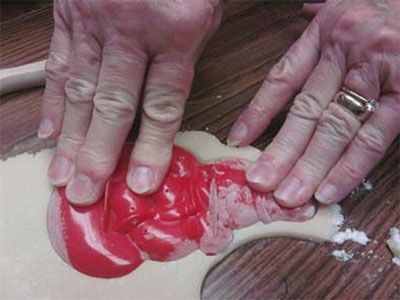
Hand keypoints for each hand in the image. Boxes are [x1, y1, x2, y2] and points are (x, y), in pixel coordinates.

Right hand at [39, 0, 221, 204]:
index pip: (163, 105)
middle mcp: (132, 29)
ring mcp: (95, 20)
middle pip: (114, 106)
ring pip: (82, 91)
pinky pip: (60, 64)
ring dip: (71, 139)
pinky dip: (55, 102)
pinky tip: (51, 133)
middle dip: (99, 155)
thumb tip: (162, 106)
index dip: (152, 149)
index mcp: (177, 31)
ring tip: (63, 176)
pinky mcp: (69, 12)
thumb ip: (185, 56)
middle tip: (87, 193)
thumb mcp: (205, 10)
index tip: (141, 183)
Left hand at [228, 0, 399, 206]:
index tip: (238, 141)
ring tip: (289, 196)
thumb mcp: (349, 3)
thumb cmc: (388, 6)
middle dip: (281, 152)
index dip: (257, 112)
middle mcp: (346, 53)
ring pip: (336, 129)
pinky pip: (375, 137)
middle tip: (261, 183)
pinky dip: (350, 167)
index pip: (282, 78)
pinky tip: (329, 189)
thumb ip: (323, 17)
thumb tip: (303, 11)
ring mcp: (377, 75)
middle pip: (306, 111)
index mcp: (326, 32)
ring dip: (310, 167)